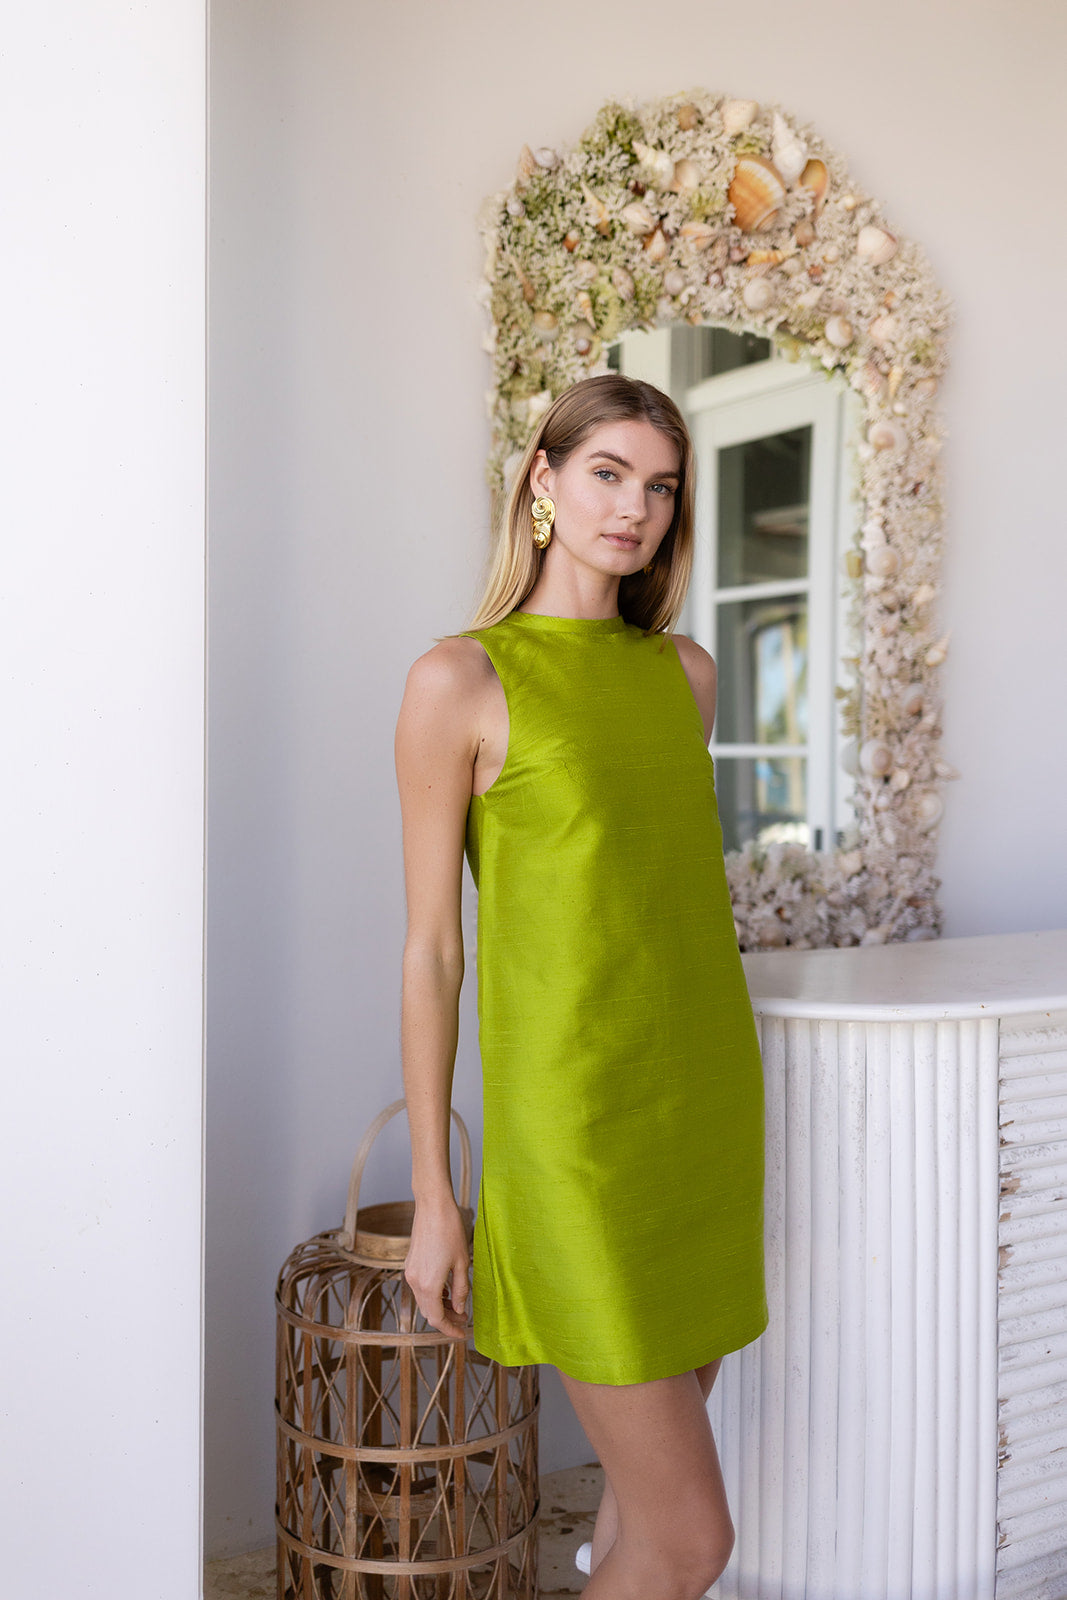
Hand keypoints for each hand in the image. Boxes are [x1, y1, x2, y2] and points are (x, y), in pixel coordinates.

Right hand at [403, 1195, 470, 1338]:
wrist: (432, 1206)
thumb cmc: (450, 1230)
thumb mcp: (461, 1263)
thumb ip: (460, 1290)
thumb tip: (459, 1309)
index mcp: (428, 1285)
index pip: (436, 1318)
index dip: (449, 1329)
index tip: (462, 1334)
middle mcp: (414, 1281)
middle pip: (428, 1312)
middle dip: (446, 1319)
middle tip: (464, 1319)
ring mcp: (410, 1272)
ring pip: (423, 1301)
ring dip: (439, 1306)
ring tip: (458, 1305)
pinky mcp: (410, 1264)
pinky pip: (420, 1288)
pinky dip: (432, 1294)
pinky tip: (447, 1289)